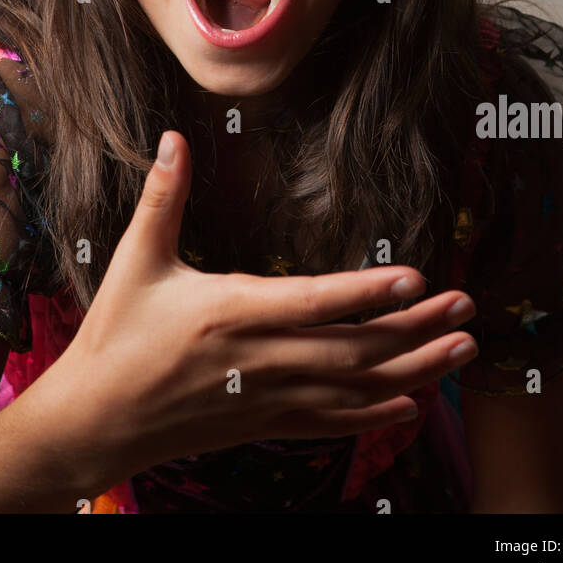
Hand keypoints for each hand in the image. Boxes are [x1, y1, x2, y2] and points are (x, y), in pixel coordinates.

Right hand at [55, 130, 477, 481]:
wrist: (94, 422)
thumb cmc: (115, 336)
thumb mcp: (137, 260)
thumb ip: (163, 197)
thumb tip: (173, 137)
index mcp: (231, 312)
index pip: (315, 302)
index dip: (368, 293)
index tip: (417, 278)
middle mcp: (259, 360)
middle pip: (352, 348)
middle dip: (416, 329)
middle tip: (468, 309)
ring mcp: (266, 399)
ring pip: (354, 388)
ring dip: (415, 369)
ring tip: (463, 351)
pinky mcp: (263, 424)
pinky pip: (332, 423)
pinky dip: (375, 413)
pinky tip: (413, 403)